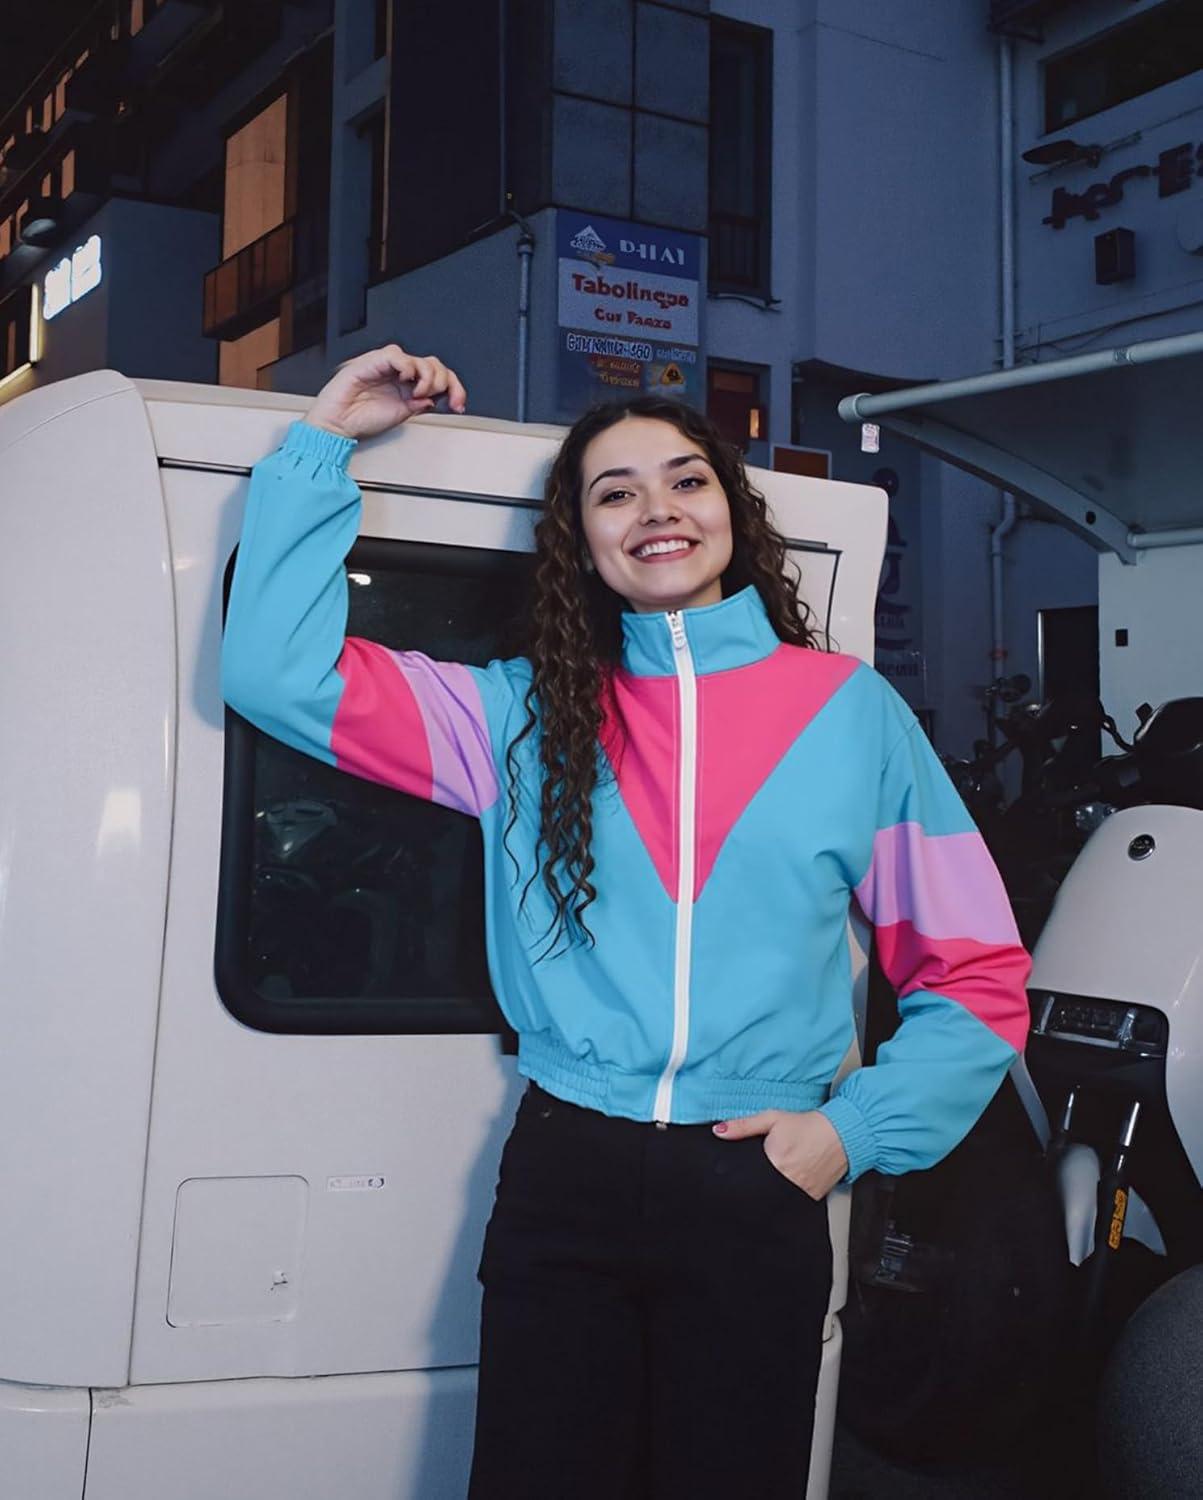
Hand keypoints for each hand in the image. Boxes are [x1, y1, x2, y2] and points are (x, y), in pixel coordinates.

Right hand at [305, 344, 466, 440]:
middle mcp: (400, 375)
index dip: (454, 389)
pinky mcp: (372, 361)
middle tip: (435, 397)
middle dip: (443, 382)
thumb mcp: (401, 415)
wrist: (337, 424)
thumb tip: (436, 398)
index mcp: (408, 387)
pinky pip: (397, 354)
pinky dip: (407, 367)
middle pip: (434, 365)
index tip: (458, 404)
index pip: (439, 378)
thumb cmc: (360, 420)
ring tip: (417, 392)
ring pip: (420, 359)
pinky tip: (404, 380)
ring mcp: (388, 367)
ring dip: (427, 377)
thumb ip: (419, 404)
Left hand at [713, 1109, 847, 1198]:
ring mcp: (800, 1192)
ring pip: (775, 1200)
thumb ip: (743, 1126)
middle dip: (751, 1187)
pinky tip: (786, 1185)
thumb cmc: (807, 1125)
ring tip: (770, 1181)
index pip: (746, 1178)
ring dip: (768, 1193)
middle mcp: (787, 1180)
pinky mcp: (811, 1199)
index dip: (737, 1180)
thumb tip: (718, 1131)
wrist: (841, 1133)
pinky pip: (792, 1202)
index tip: (732, 1180)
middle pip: (759, 1191)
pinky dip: (786, 1197)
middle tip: (752, 1179)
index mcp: (774, 1160)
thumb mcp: (772, 1118)